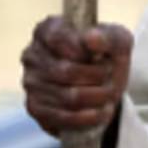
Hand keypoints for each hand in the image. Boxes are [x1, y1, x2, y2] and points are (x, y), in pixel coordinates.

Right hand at [21, 15, 132, 137]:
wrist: (102, 84)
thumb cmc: (106, 55)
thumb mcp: (117, 41)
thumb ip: (108, 36)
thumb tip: (90, 38)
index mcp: (47, 29)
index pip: (58, 38)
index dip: (83, 50)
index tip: (101, 55)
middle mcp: (32, 55)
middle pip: (66, 71)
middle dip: (97, 77)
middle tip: (111, 78)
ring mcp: (30, 83)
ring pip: (68, 97)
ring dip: (97, 98)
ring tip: (109, 95)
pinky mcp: (35, 108)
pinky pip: (64, 117)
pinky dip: (89, 117)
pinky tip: (101, 111)